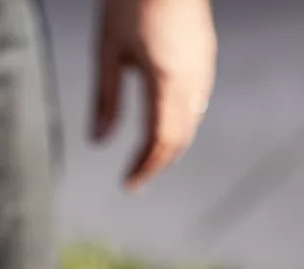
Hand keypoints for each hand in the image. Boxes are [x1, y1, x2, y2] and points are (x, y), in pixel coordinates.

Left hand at [92, 0, 215, 190]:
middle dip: (158, 161)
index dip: (145, 167)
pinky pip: (197, 102)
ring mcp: (204, 66)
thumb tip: (98, 141)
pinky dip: (180, 122)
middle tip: (135, 177)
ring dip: (170, 144)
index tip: (128, 184)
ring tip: (147, 156)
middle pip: (180, 137)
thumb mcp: (108, 49)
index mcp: (168, 80)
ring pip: (191, 121)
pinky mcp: (205, 55)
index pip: (161, 141)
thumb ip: (105, 98)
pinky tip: (163, 122)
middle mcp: (193, 79)